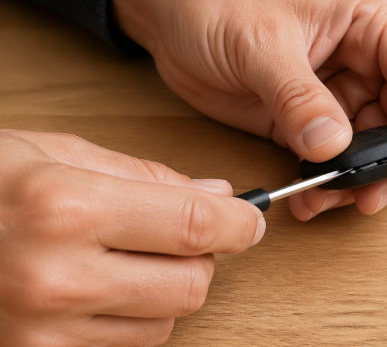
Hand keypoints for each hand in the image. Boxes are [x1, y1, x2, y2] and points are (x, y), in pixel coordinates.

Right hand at [0, 130, 264, 345]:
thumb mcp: (55, 152)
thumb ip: (145, 175)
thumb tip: (218, 193)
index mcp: (66, 208)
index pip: (197, 225)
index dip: (240, 223)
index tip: (251, 220)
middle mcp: (56, 278)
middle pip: (191, 284)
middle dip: (199, 257)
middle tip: (175, 234)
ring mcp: (42, 332)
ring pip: (165, 323)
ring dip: (161, 291)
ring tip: (114, 260)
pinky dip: (128, 322)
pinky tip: (93, 291)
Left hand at [111, 0, 386, 219]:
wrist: (169, 13)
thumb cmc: (217, 0)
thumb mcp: (261, 42)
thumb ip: (299, 96)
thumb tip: (333, 144)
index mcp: (368, 20)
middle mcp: (364, 57)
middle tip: (370, 196)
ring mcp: (339, 91)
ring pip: (372, 147)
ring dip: (357, 180)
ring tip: (328, 199)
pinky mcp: (311, 119)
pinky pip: (334, 160)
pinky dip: (328, 183)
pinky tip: (310, 195)